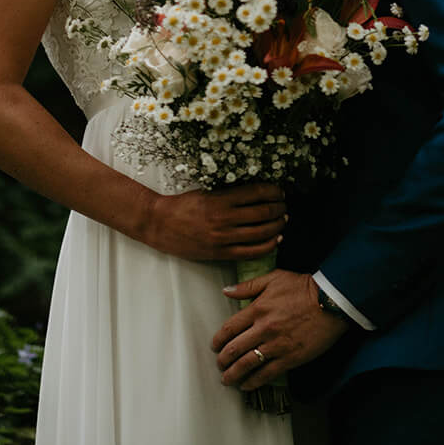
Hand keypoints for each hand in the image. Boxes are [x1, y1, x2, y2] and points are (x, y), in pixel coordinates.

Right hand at [142, 183, 285, 261]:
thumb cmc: (182, 205)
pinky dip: (267, 246)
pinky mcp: (220, 253)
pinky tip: (275, 240)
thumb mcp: (206, 191)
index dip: (273, 191)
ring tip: (282, 221)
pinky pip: (250, 252)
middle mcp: (224, 218)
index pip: (257, 192)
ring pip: (260, 233)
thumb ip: (229, 193)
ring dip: (277, 226)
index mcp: (220, 199)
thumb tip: (255, 192)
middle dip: (279, 208)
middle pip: (263, 213)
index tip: (279, 191)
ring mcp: (223, 238)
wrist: (160, 224)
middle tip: (284, 206)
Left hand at [212, 269, 347, 389]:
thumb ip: (249, 285)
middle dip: (222, 360)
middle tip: (219, 365)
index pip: (229, 328)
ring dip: (233, 374)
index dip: (218, 339)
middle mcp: (263, 329)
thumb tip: (227, 290)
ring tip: (227, 380)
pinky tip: (247, 385)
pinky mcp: (289, 358)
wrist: (330, 302)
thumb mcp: (275, 278)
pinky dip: (253, 382)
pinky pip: (266, 374)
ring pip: (247, 365)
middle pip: (234, 349)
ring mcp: (276, 345)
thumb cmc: (303, 288)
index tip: (214, 345)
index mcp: (258, 308)